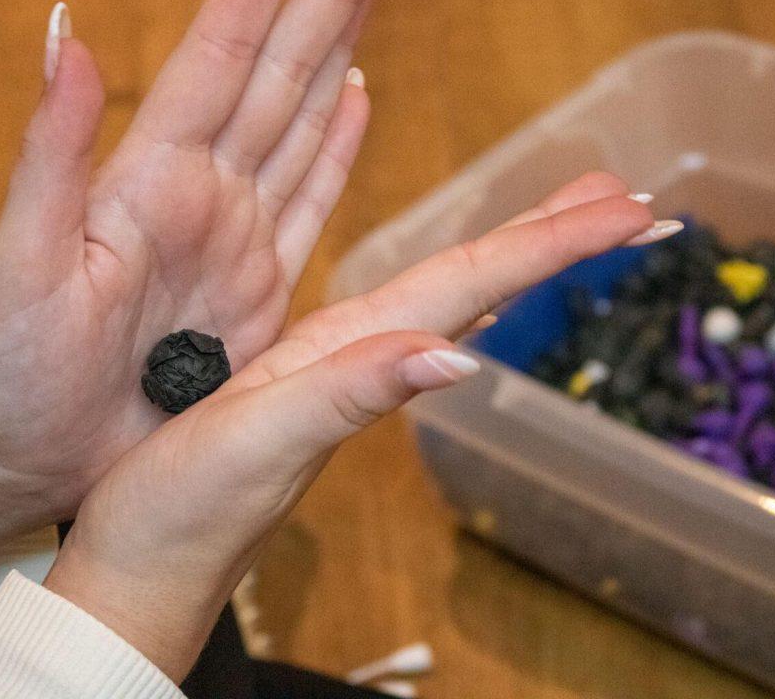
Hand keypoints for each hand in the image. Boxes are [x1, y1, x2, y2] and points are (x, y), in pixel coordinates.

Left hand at [0, 0, 399, 574]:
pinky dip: (338, 148)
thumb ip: (51, 153)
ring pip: (302, 120)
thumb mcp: (23, 263)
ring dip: (339, 47)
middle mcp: (202, 190)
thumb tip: (68, 37)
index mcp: (152, 175)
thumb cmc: (11, 366)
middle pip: (279, 69)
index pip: (217, 51)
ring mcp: (234, 235)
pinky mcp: (259, 288)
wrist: (28, 451)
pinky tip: (357, 101)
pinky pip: (309, 201)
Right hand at [44, 174, 662, 679]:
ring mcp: (336, 374)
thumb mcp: (258, 444)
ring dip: (511, 256)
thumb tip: (457, 354)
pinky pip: (396, 316)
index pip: (475, 285)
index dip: (554, 244)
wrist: (134, 573)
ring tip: (568, 217)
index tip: (640, 212)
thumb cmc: (180, 519)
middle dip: (556, 239)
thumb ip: (349, 394)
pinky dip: (444, 287)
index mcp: (355, 355)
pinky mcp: (302, 385)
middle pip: (478, 285)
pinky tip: (459, 288)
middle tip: (636, 201)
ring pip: (446, 298)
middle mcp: (360, 360)